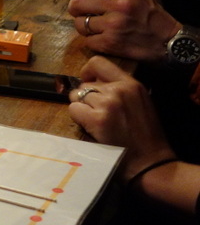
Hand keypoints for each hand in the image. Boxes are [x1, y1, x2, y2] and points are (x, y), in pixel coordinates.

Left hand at [67, 0, 179, 61]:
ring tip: (98, 25)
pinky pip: (87, 40)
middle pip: (76, 2)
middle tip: (86, 11)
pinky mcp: (110, 44)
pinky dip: (92, 39)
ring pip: (79, 23)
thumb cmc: (149, 15)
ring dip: (84, 25)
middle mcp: (119, 5)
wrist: (168, 42)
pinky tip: (104, 37)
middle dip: (77, 7)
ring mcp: (113, 26)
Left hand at [68, 56, 174, 181]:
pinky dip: (78, 119)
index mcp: (131, 84)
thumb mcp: (139, 102)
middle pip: (85, 85)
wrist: (151, 162)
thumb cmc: (146, 135)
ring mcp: (107, 103)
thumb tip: (93, 82)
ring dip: (82, 110)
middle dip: (86, 99)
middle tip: (98, 114)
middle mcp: (119, 89)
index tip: (88, 83)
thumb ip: (119, 89)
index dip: (87, 72)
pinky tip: (92, 128)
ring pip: (77, 97)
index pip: (98, 62)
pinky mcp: (97, 119)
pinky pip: (73, 109)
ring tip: (98, 123)